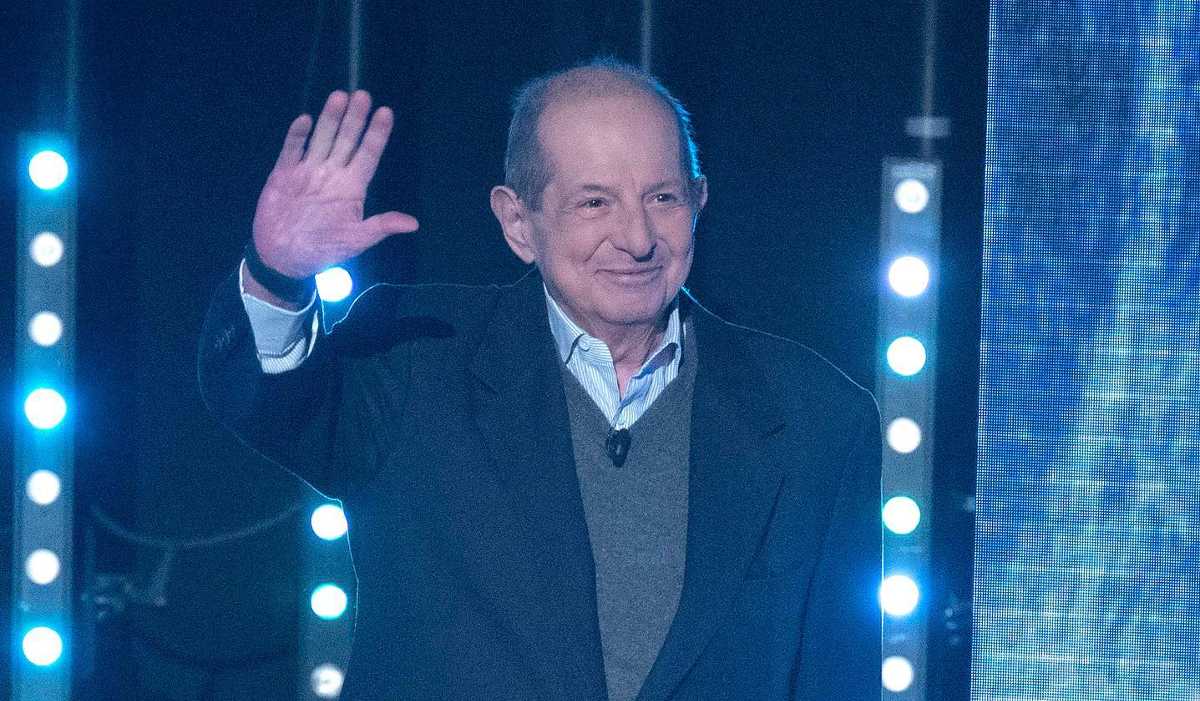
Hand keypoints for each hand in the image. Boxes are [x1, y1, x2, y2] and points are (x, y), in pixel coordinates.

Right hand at [251, 90, 418, 278]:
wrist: (283, 258)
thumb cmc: (323, 250)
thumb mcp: (356, 240)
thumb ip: (381, 226)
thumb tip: (413, 224)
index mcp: (352, 187)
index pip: (368, 155)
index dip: (377, 135)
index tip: (386, 112)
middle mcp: (332, 172)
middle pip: (346, 140)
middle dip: (354, 118)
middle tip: (363, 95)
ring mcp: (307, 171)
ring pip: (322, 139)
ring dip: (330, 119)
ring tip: (339, 97)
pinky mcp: (283, 174)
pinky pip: (291, 150)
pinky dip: (298, 136)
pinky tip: (305, 120)